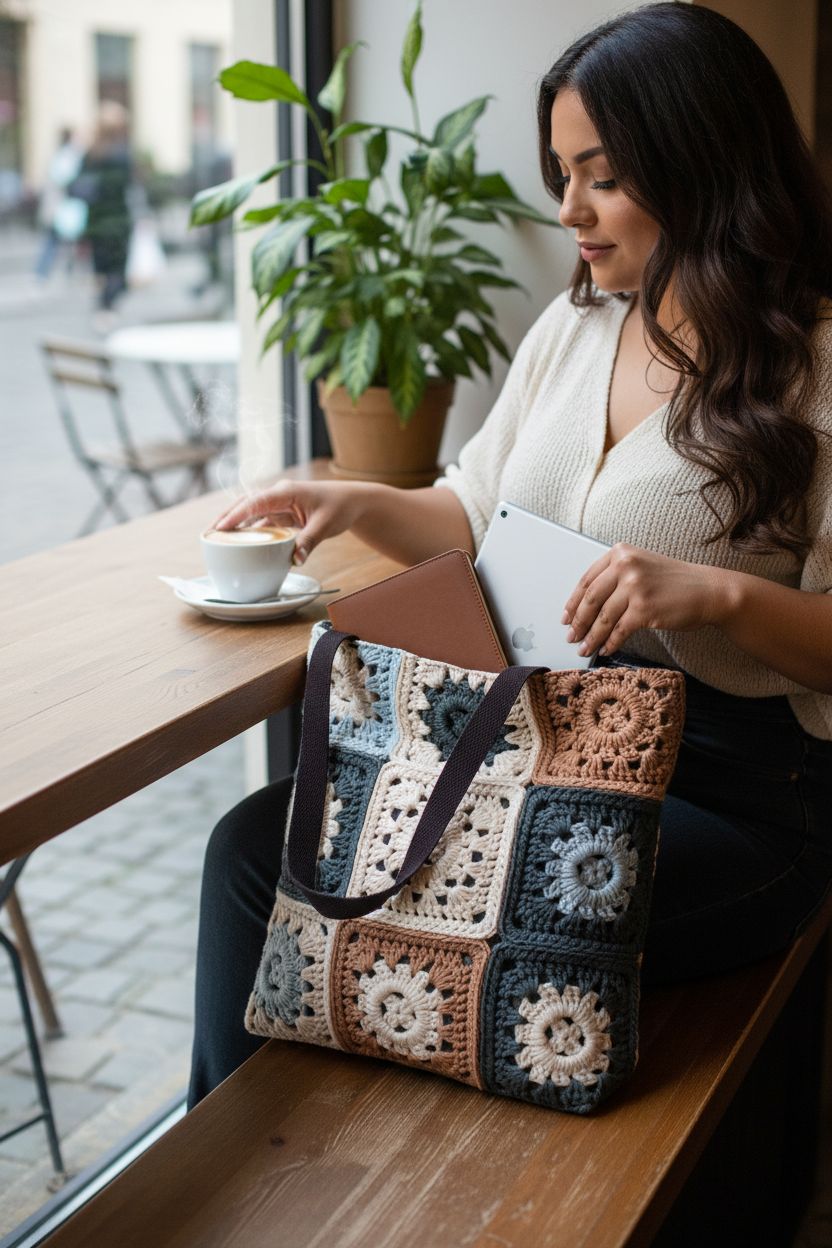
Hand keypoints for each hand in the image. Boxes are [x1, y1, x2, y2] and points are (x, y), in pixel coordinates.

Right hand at [212, 479, 368, 564]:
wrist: (352, 501)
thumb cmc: (340, 507)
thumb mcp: (325, 525)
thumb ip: (308, 542)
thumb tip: (294, 560)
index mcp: (286, 491)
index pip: (255, 502)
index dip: (236, 515)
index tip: (220, 528)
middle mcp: (279, 495)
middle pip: (246, 504)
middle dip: (226, 517)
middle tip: (208, 534)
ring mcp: (280, 504)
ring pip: (251, 513)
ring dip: (235, 524)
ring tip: (216, 539)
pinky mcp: (283, 513)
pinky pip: (262, 521)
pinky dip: (250, 530)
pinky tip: (240, 542)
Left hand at [561, 543, 729, 656]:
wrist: (708, 590)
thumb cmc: (675, 581)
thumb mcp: (642, 566)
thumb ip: (616, 577)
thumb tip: (586, 606)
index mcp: (621, 553)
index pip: (587, 579)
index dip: (573, 602)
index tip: (566, 616)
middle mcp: (625, 566)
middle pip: (591, 599)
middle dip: (578, 622)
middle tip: (571, 636)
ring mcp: (635, 587)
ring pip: (603, 618)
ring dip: (591, 637)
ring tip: (584, 648)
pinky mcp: (644, 609)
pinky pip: (619, 630)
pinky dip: (610, 643)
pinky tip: (606, 650)